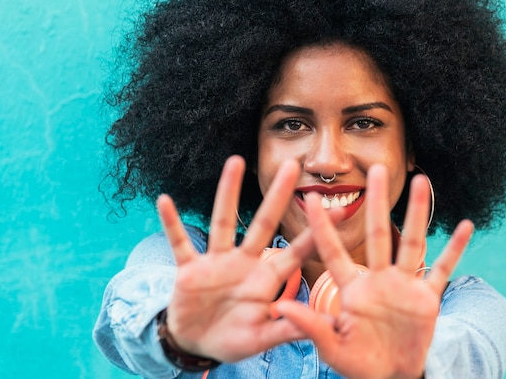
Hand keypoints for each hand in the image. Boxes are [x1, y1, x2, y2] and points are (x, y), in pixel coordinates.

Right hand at [157, 155, 313, 361]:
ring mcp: (216, 263)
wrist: (196, 344)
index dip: (317, 233)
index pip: (296, 251)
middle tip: (292, 165)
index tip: (341, 210)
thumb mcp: (260, 338)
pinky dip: (171, 223)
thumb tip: (317, 326)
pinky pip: (180, 242)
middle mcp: (244, 263)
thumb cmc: (233, 339)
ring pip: (223, 222)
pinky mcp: (190, 269)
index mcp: (265, 279)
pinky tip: (164, 201)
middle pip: (263, 223)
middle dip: (277, 196)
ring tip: (235, 161)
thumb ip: (285, 331)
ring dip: (227, 193)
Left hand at [276, 165, 473, 378]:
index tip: (310, 198)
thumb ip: (310, 326)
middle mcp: (378, 280)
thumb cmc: (358, 363)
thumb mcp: (331, 347)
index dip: (322, 227)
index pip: (333, 252)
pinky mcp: (427, 299)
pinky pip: (441, 270)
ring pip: (411, 242)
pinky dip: (454, 250)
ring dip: (416, 213)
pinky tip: (466, 227)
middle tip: (376, 170)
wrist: (391, 377)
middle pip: (378, 234)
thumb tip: (281, 306)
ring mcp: (404, 286)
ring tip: (421, 181)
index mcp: (352, 290)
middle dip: (377, 203)